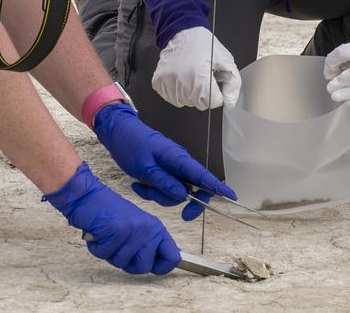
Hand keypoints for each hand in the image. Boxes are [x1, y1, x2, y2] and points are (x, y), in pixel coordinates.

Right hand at [43, 163, 179, 274]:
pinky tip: (98, 234)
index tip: (151, 268)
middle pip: (144, 267)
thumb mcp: (137, 227)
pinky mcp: (117, 231)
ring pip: (122, 263)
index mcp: (156, 228)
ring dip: (110, 254)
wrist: (88, 196)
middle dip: (128, 264)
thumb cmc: (109, 213)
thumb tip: (157, 266)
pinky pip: (105, 255)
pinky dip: (97, 248)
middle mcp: (148, 229)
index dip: (162, 268)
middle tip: (118, 247)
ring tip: (107, 236)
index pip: (173, 257)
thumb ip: (148, 244)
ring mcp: (134, 230)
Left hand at [93, 103, 235, 220]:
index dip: (219, 187)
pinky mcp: (162, 171)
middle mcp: (178, 163)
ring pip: (176, 191)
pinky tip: (138, 184)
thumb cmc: (130, 144)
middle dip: (183, 201)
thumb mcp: (144, 167)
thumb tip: (183, 195)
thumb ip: (164, 182)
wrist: (117, 133)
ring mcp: (170, 167)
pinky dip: (152, 191)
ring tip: (142, 186)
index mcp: (177, 158)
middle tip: (183, 215)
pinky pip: (164, 188)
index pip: (203, 175)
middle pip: (193, 188)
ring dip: (160, 195)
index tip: (232, 197)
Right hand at [151, 26, 241, 110]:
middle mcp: (181, 82)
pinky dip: (178, 91)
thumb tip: (229, 104)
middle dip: (204, 93)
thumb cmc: (203, 45)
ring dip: (190, 93)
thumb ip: (233, 84)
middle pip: (198, 104)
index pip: (212, 102)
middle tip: (202, 75)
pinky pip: (172, 98)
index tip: (213, 81)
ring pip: (185, 102)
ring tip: (190, 74)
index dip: (216, 93)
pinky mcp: (158, 82)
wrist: (182, 32)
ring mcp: (167, 83)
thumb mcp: (226, 60)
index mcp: (199, 76)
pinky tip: (181, 77)